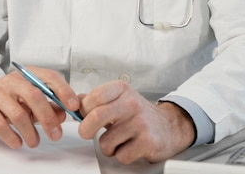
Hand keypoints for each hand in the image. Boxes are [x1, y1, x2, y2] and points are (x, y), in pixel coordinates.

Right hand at [0, 68, 79, 148]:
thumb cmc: (8, 97)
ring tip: (35, 142)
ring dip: (30, 132)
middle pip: (35, 96)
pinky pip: (1, 125)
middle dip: (48, 118)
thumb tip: (63, 114)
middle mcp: (12, 81)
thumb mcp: (30, 98)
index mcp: (28, 74)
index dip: (64, 91)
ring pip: (19, 114)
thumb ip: (49, 104)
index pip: (50, 77)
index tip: (73, 107)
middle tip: (55, 134)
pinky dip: (12, 137)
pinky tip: (18, 142)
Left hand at [77, 81, 195, 163]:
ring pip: (105, 142)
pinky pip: (120, 155)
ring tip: (118, 140)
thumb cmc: (139, 113)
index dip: (82, 111)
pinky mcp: (147, 141)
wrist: (169, 126)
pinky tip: (130, 147)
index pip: (92, 98)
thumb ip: (96, 99)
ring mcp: (140, 122)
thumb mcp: (119, 98)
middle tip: (88, 132)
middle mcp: (131, 103)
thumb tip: (75, 100)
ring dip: (108, 146)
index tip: (83, 116)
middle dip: (86, 130)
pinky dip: (122, 155)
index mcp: (122, 89)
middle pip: (95, 117)